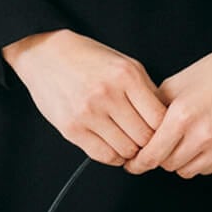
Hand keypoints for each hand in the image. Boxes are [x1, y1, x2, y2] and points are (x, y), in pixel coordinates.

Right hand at [0, 29, 167, 163]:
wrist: (45, 55)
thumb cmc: (88, 58)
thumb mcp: (124, 64)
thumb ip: (146, 91)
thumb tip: (166, 121)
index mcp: (126, 75)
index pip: (160, 118)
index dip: (165, 130)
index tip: (162, 132)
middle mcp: (108, 94)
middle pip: (144, 138)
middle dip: (149, 143)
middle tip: (146, 141)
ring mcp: (88, 113)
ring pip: (126, 150)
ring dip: (131, 151)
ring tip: (129, 142)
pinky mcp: (72, 128)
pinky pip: (104, 155)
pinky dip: (114, 156)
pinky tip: (114, 146)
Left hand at [123, 38, 211, 177]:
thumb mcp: (176, 83)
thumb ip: (153, 109)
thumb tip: (136, 131)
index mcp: (183, 117)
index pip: (152, 156)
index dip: (138, 163)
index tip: (133, 164)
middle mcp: (203, 136)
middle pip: (168, 165)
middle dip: (162, 156)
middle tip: (167, 142)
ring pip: (188, 170)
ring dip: (183, 159)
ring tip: (190, 137)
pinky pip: (209, 169)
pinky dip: (204, 159)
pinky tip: (209, 139)